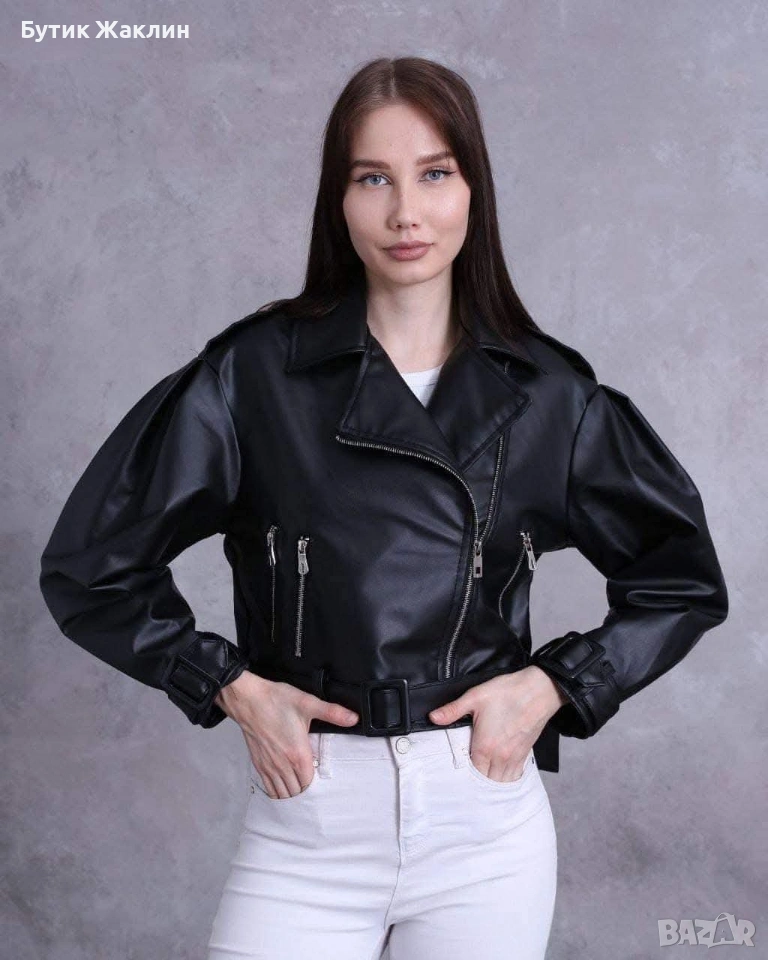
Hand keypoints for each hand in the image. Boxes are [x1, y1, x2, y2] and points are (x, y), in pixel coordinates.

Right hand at [215, 670, 359, 797]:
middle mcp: (282, 765)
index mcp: (297, 754)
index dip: (316, 784)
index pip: (310, 783)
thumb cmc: (276, 700)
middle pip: (297, 792)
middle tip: (312, 782)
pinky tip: (284, 786)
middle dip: (305, 791)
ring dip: (292, 793)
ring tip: (300, 786)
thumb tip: (354, 718)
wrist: (247, 699)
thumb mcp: (308, 703)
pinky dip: (277, 792)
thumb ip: (332, 713)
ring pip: (282, 793)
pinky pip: (269, 788)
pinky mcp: (258, 764)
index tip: (321, 777)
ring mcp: (269, 766)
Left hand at [428, 666, 567, 782]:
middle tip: (467, 780)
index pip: (470, 774)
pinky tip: (500, 776)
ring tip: (482, 781)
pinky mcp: (525, 754)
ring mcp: (514, 757)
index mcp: (485, 746)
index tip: (456, 774)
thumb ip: (453, 710)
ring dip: (491, 783)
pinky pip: (515, 776)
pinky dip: (506, 780)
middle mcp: (500, 757)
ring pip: (501, 783)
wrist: (539, 690)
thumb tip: (433, 717)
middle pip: (486, 783)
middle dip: (476, 783)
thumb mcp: (475, 697)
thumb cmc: (508, 692)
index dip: (462, 776)